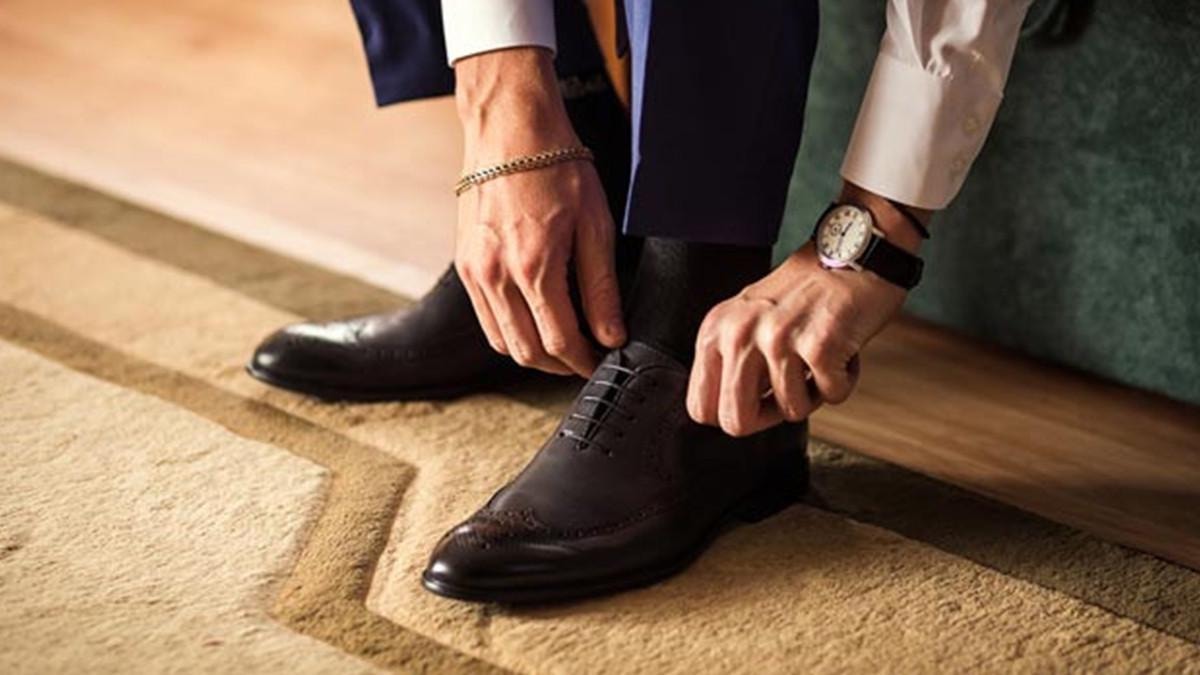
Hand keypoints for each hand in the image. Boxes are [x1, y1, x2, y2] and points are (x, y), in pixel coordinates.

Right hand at [453, 48, 625, 376]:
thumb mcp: (595, 225)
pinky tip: (534, 321)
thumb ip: (602, 287)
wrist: (510, 128)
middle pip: (528, 351)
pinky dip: (510, 332)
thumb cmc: (558, 167)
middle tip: (585, 360)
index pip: (560, 341)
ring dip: (533, 354)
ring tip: (562, 347)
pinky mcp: (464, 264)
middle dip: (559, 366)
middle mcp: (497, 276)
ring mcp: (475, 272)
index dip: (584, 361)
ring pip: (502, 341)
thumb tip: (612, 335)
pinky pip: (485, 317)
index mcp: (534, 267)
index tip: (602, 363)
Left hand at [686, 185, 925, 435]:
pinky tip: (842, 351)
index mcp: (715, 330)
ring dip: (815, 392)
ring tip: (820, 356)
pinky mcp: (819, 345)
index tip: (756, 403)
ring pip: (792, 410)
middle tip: (791, 389)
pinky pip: (831, 395)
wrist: (853, 252)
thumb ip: (731, 360)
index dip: (733, 415)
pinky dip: (843, 381)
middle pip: (736, 421)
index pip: (700, 407)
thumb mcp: (747, 318)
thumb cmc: (806, 290)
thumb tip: (726, 415)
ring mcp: (778, 339)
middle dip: (769, 417)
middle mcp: (739, 333)